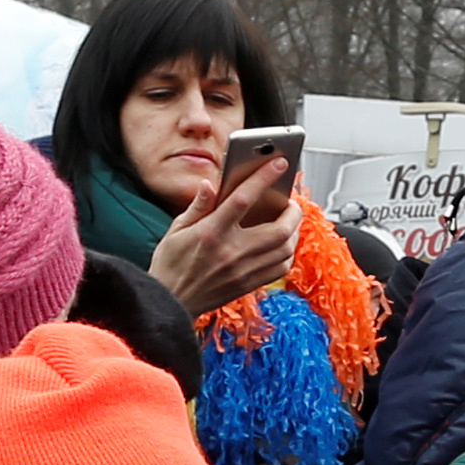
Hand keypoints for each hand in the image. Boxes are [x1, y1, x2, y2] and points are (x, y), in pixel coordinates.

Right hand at [150, 159, 300, 315]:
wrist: (171, 302)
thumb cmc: (171, 265)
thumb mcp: (176, 230)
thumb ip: (197, 206)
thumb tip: (210, 184)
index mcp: (211, 233)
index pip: (243, 199)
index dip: (263, 177)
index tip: (278, 162)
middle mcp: (231, 252)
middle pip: (278, 229)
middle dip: (292, 211)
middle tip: (290, 202)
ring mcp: (243, 270)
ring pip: (285, 249)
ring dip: (294, 231)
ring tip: (289, 220)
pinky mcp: (249, 284)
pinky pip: (281, 268)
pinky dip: (288, 252)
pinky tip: (283, 243)